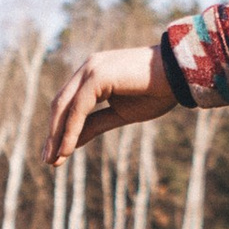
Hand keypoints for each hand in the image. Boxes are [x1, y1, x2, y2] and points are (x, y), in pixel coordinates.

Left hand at [47, 46, 175, 166]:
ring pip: (65, 107)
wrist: (180, 75)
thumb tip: (71, 141)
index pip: (68, 103)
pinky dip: (70, 130)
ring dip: (57, 135)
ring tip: (53, 159)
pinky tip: (66, 149)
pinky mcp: (97, 76)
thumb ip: (95, 124)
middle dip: (53, 133)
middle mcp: (88, 68)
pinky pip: (78, 108)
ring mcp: (91, 69)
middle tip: (48, 160)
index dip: (59, 128)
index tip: (56, 153)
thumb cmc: (157, 91)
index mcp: (93, 74)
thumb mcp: (121, 114)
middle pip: (60, 104)